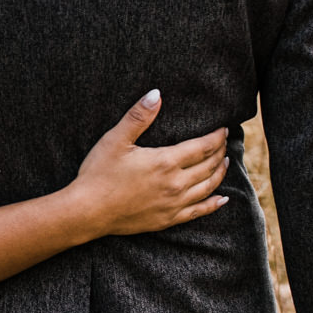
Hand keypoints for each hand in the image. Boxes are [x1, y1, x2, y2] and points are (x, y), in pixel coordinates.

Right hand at [71, 92, 228, 237]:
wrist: (87, 212)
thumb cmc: (98, 174)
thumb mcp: (115, 140)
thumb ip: (138, 116)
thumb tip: (156, 93)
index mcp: (165, 161)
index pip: (202, 147)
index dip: (216, 137)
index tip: (224, 130)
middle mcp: (175, 184)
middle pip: (209, 166)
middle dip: (220, 153)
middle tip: (225, 144)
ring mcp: (173, 204)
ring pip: (207, 187)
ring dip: (219, 174)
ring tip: (225, 163)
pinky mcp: (167, 219)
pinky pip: (198, 211)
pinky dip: (213, 204)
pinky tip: (222, 199)